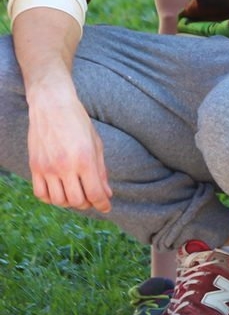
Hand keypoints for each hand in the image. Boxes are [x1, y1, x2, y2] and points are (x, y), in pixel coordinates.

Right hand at [28, 88, 111, 213]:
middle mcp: (65, 167)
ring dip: (70, 202)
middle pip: (77, 201)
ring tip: (76, 194)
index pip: (94, 193)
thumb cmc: (78, 122)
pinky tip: (59, 192)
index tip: (106, 208)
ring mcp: (47, 168)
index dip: (102, 204)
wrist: (52, 106)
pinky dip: (51, 198)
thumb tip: (107, 194)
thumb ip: (101, 171)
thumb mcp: (96, 144)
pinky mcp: (34, 167)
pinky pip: (41, 194)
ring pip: (58, 201)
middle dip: (87, 203)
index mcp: (85, 159)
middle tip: (91, 198)